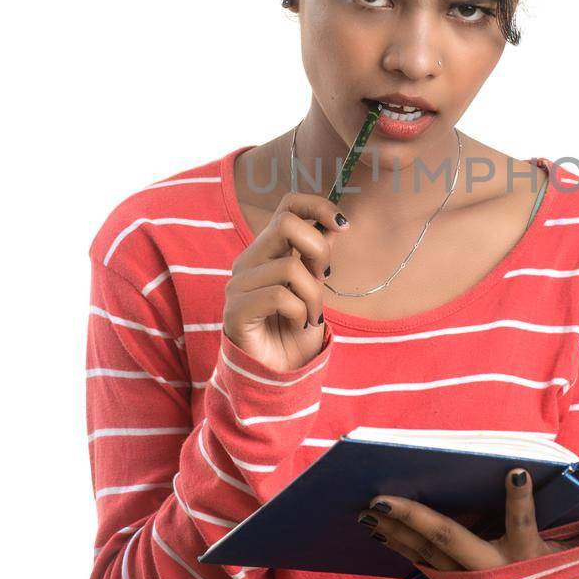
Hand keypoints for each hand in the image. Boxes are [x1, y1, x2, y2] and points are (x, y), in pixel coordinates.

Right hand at [221, 189, 348, 371]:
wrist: (278, 373)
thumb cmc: (294, 329)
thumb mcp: (315, 287)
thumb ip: (318, 255)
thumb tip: (335, 224)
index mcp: (268, 250)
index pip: (287, 205)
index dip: (318, 205)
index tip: (344, 225)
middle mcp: (249, 260)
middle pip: (286, 223)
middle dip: (318, 249)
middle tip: (323, 277)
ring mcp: (238, 284)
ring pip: (290, 266)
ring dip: (313, 295)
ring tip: (311, 315)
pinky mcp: (235, 310)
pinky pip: (279, 296)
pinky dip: (299, 311)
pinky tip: (298, 323)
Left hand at [356, 467, 578, 571]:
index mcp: (524, 554)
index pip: (524, 521)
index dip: (520, 497)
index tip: (513, 470)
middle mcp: (491, 566)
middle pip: (449, 537)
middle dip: (415, 517)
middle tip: (382, 497)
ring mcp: (467, 577)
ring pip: (424, 550)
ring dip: (393, 530)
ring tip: (365, 509)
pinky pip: (419, 560)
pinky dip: (397, 543)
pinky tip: (375, 527)